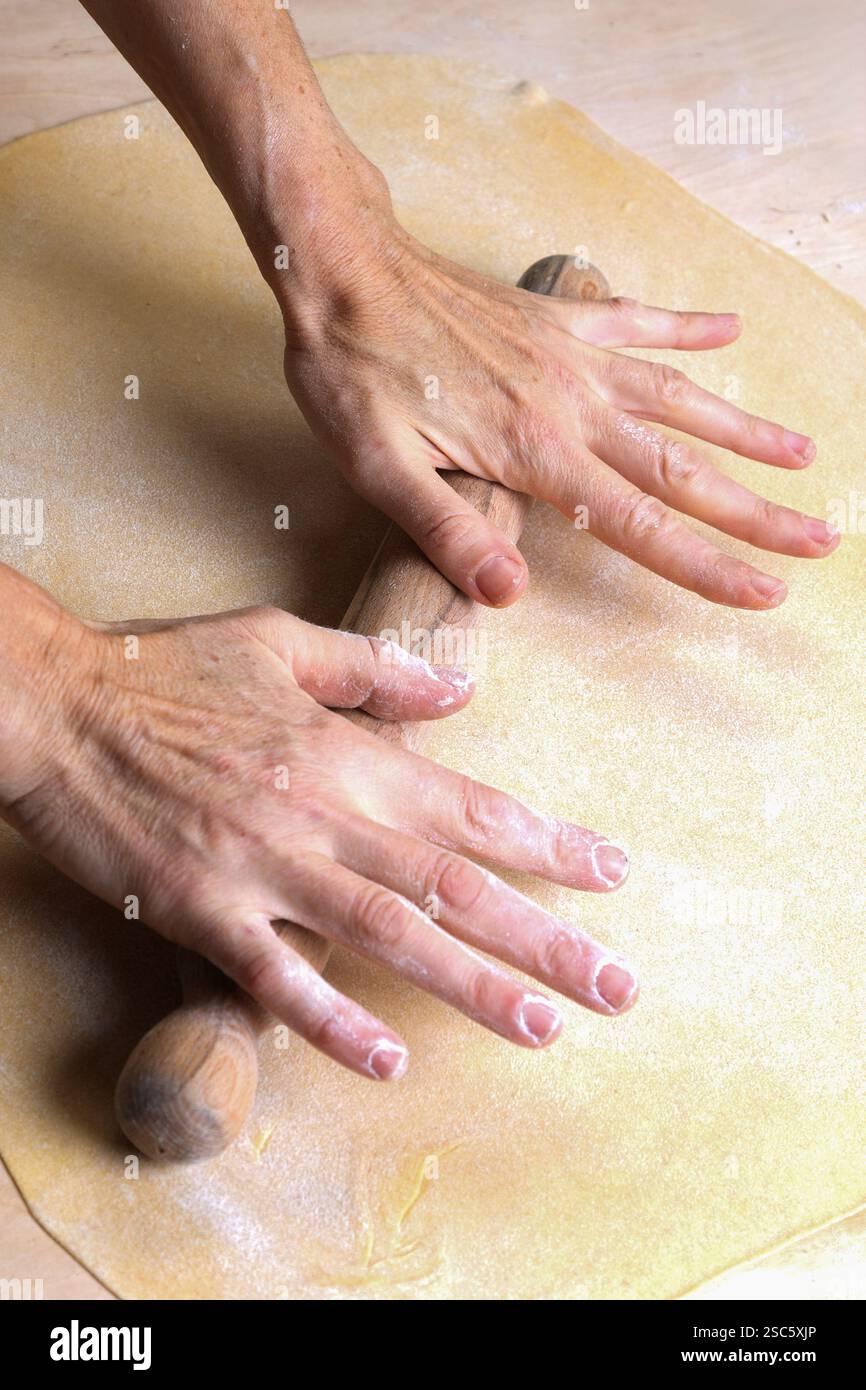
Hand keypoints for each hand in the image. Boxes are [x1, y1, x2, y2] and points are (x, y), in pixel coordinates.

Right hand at [2, 599, 636, 1080]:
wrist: (61, 705)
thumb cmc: (170, 669)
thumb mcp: (281, 642)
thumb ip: (375, 670)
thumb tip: (459, 690)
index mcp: (347, 752)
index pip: (471, 808)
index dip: (550, 846)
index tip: (612, 876)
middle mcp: (323, 815)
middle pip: (454, 885)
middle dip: (545, 940)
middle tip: (617, 987)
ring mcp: (265, 868)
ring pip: (388, 935)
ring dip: (471, 985)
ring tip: (543, 1027)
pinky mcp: (204, 911)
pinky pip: (275, 977)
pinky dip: (330, 1021)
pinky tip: (386, 1061)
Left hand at [279, 195, 838, 609]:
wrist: (341, 271)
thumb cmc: (354, 375)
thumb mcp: (378, 470)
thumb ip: (448, 532)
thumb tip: (510, 595)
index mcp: (536, 452)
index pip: (638, 524)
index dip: (705, 563)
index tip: (764, 589)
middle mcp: (571, 404)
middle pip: (683, 466)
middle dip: (756, 509)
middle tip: (819, 536)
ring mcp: (572, 355)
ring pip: (679, 397)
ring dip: (744, 427)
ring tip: (802, 454)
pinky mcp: (557, 316)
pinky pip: (638, 320)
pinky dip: (686, 326)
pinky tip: (728, 328)